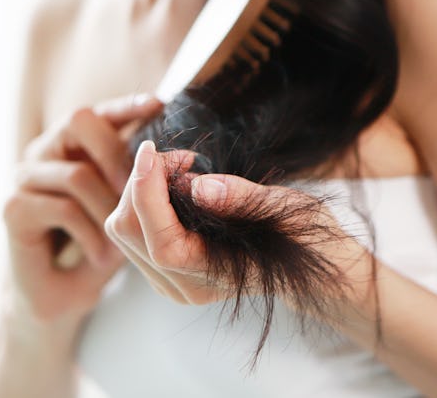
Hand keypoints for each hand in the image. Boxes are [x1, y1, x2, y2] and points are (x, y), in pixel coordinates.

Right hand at [3, 95, 163, 325]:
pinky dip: (91, 236)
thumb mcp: (124, 208)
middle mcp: (44, 150)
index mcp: (72, 143)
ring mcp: (25, 176)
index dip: (126, 104)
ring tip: (124, 245)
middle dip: (117, 153)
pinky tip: (102, 257)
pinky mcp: (14, 208)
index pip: (99, 111)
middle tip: (140, 189)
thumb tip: (182, 157)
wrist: (57, 295)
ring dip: (109, 211)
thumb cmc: (95, 246)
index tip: (158, 104)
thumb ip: (141, 178)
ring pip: (77, 173)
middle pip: (79, 121)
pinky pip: (63, 209)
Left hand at [105, 140, 364, 308]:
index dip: (147, 192)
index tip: (151, 150)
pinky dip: (143, 197)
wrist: (313, 265)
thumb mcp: (284, 209)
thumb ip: (240, 198)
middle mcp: (184, 286)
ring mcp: (170, 280)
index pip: (160, 242)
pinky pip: (132, 228)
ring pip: (123, 228)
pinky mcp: (162, 267)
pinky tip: (174, 184)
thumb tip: (197, 187)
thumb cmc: (304, 234)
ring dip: (139, 187)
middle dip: (141, 181)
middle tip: (181, 156)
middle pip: (129, 231)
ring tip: (180, 167)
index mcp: (213, 276)